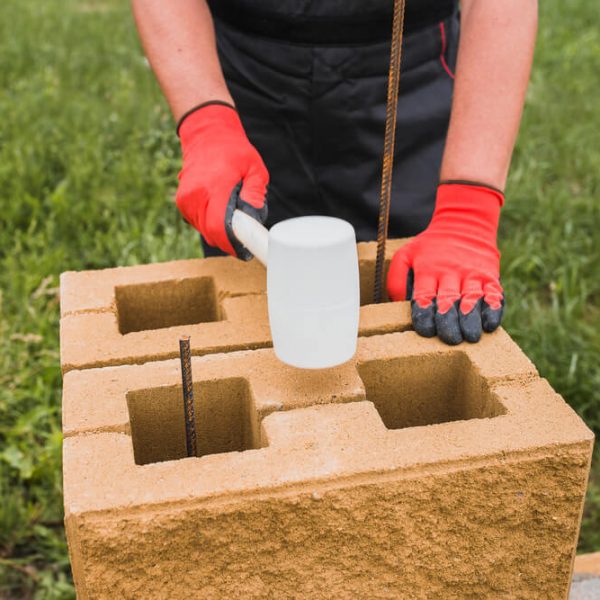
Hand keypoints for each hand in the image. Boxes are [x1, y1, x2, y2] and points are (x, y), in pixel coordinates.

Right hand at [176, 102, 268, 258]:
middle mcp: (196, 195)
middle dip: (229, 239)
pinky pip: (198, 223)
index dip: (232, 245)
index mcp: (215, 188)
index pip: (219, 229)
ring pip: (204, 231)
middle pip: (212, 235)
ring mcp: (185, 200)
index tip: (245, 250)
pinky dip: (210, 222)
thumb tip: (253, 220)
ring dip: (219, 230)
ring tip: (230, 210)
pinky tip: (218, 207)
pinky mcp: (181, 202)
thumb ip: (255, 196)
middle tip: (243, 229)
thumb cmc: (235, 152)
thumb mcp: (256, 170)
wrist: (207, 136)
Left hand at [387, 182, 504, 344]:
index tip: (426, 331)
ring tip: (470, 336)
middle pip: (449, 299)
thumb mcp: (406, 255)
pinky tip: (490, 324)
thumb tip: (398, 304)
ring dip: (471, 318)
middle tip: (450, 339)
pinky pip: (493, 293)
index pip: (424, 295)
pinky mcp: (489, 276)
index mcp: (428, 270)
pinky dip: (493, 309)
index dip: (425, 314)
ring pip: (471, 298)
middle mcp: (450, 272)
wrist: (464, 224)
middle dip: (449, 321)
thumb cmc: (430, 248)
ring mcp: (472, 274)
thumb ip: (397, 279)